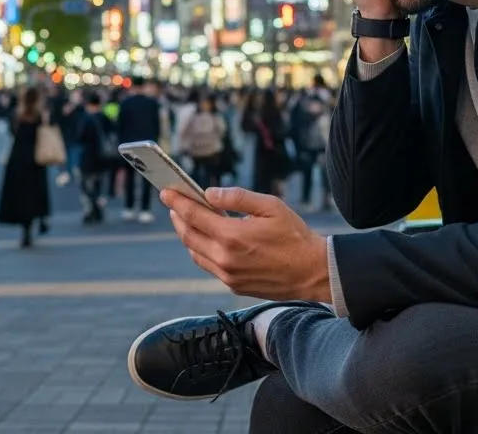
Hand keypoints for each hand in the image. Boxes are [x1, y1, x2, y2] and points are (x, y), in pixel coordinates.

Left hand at [162, 187, 330, 302]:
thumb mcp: (270, 206)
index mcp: (232, 236)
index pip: (193, 215)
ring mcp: (227, 275)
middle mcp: (224, 258)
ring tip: (187, 219)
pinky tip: (207, 240)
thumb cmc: (295, 236)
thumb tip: (210, 193)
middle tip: (174, 204)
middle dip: (178, 217)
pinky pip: (208, 266)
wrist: (312, 271)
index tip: (165, 192)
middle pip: (188, 236)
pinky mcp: (233, 285)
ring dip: (187, 235)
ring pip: (195, 253)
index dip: (177, 202)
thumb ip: (237, 198)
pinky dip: (201, 250)